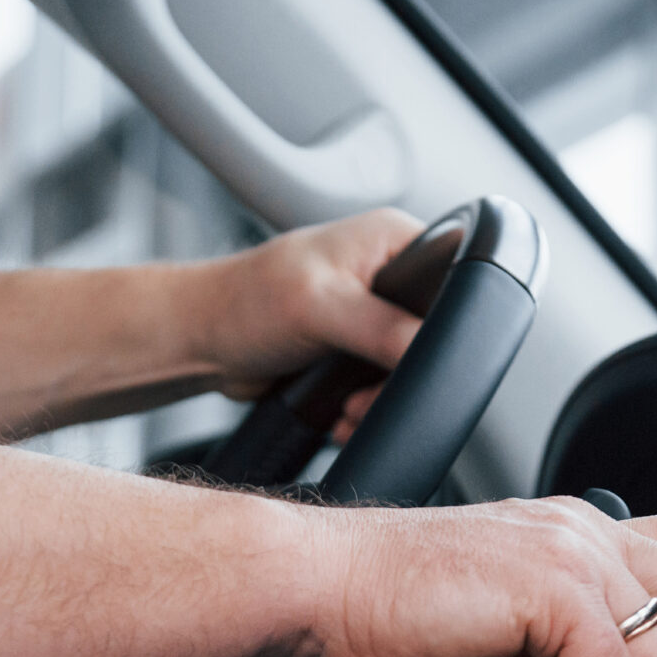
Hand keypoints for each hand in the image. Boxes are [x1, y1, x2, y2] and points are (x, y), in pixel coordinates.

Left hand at [197, 209, 426, 429]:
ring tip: (349, 410)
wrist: (204, 340)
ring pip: (408, 369)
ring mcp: (373, 314)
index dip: (445, 323)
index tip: (414, 358)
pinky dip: (366, 411)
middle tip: (368, 395)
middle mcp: (387, 274)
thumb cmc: (245, 301)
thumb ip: (380, 326)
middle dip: (401, 377)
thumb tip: (426, 349)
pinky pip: (383, 387)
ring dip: (380, 401)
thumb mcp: (320, 307)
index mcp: (392, 240)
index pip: (452, 278)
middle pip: (432, 334)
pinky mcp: (358, 350)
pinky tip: (341, 415)